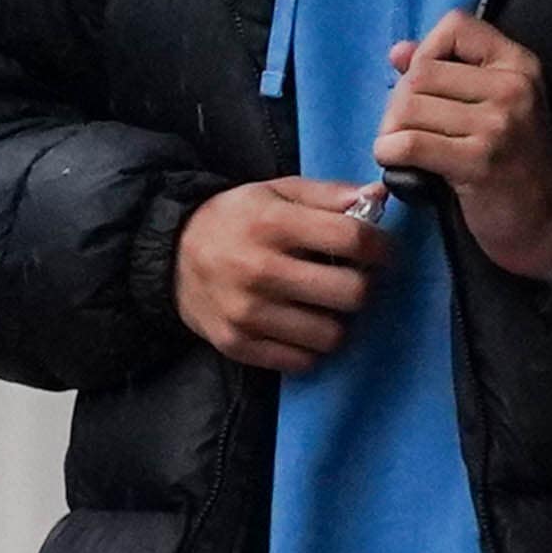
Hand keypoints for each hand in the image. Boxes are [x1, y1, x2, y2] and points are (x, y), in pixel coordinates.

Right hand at [172, 179, 386, 369]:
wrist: (170, 255)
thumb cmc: (236, 219)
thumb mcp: (277, 191)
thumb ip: (329, 194)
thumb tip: (379, 196)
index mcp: (272, 223)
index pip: (352, 239)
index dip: (381, 247)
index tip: (382, 252)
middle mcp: (259, 269)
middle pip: (351, 293)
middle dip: (361, 286)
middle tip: (351, 279)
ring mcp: (247, 313)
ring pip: (331, 334)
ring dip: (337, 321)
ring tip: (323, 305)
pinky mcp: (238, 344)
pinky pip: (302, 360)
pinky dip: (309, 346)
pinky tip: (300, 325)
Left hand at [375, 11, 551, 280]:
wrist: (541, 222)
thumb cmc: (512, 162)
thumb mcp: (491, 106)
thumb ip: (446, 72)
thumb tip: (398, 52)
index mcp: (518, 64)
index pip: (456, 25)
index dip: (427, 50)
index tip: (424, 85)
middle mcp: (513, 87)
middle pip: (422, 72)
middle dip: (399, 101)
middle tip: (402, 128)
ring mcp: (498, 124)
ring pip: (409, 106)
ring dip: (391, 130)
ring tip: (402, 148)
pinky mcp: (479, 161)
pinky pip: (410, 143)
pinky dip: (389, 151)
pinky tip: (394, 161)